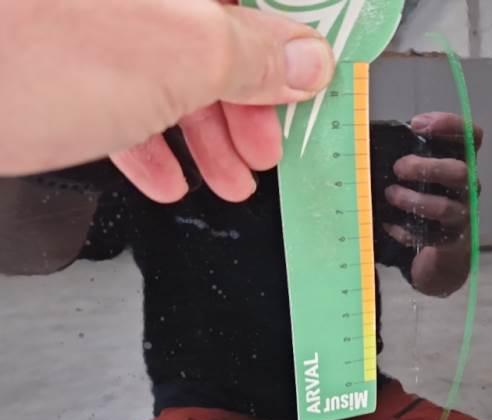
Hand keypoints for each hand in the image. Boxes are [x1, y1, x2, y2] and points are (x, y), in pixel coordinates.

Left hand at [0, 0, 333, 202]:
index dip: (294, 38)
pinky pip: (112, 90)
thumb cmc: (14, 61)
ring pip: (162, 65)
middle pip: (210, 28)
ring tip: (229, 179)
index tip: (314, 82)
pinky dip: (144, 137)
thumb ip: (252, 53)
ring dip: (202, 130)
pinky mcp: (45, 58)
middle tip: (267, 148)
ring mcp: (80, 19)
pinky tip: (163, 176)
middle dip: (246, 101)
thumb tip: (306, 56)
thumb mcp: (174, 56)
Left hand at [383, 112, 482, 296]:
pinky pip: (430, 236)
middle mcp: (468, 186)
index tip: (418, 125)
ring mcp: (462, 214)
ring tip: (391, 195)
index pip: (470, 136)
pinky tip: (389, 224)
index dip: (451, 126)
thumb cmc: (425, 194)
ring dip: (414, 200)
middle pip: (460, 172)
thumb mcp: (420, 169)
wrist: (439, 245)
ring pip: (445, 207)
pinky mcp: (450, 240)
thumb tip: (370, 139)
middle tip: (399, 168)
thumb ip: (408, 152)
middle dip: (427, 168)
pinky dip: (406, 231)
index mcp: (461, 161)